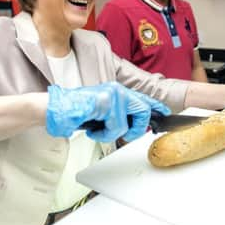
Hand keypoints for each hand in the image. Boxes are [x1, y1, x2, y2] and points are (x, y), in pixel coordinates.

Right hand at [46, 82, 170, 142]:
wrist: (58, 109)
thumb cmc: (77, 112)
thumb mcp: (104, 113)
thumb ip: (120, 115)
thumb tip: (135, 124)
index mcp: (118, 91)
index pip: (144, 98)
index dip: (156, 106)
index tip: (166, 113)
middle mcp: (118, 90)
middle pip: (144, 111)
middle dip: (136, 128)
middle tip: (121, 134)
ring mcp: (112, 95)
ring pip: (128, 123)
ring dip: (113, 133)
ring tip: (99, 130)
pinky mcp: (106, 103)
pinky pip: (115, 126)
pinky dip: (104, 134)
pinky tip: (93, 130)